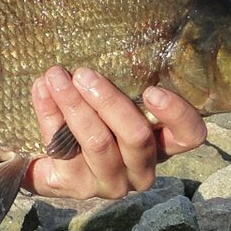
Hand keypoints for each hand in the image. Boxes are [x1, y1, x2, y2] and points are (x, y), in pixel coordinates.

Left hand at [27, 65, 206, 199]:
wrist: (47, 158)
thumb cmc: (92, 117)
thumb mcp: (111, 101)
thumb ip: (122, 83)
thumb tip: (107, 43)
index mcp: (160, 145)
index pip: (189, 135)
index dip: (177, 114)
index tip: (151, 90)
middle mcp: (141, 170)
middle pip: (137, 137)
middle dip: (108, 100)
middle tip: (83, 73)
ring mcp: (110, 182)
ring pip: (99, 142)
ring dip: (74, 105)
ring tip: (56, 77)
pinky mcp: (76, 187)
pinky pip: (63, 147)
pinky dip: (49, 114)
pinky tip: (41, 91)